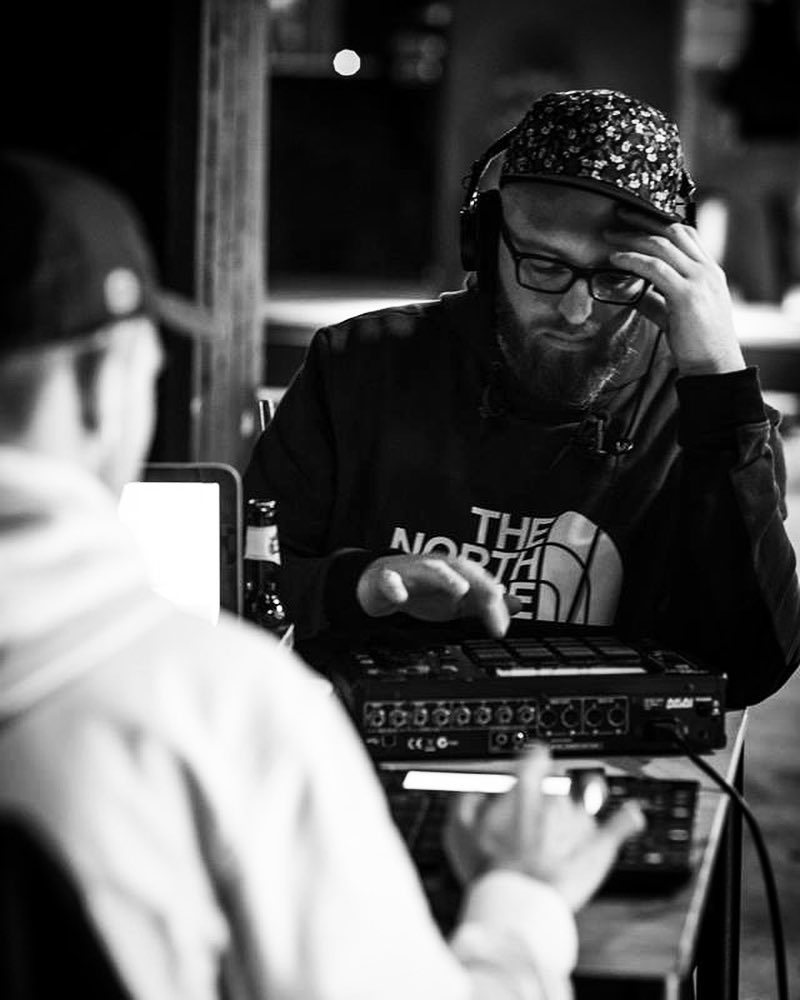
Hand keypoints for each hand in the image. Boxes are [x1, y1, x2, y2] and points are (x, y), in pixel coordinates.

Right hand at [356, 553, 519, 636]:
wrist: (379, 585)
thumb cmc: (420, 590)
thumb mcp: (456, 601)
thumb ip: (484, 603)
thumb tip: (517, 605)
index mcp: (454, 573)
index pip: (480, 582)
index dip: (494, 603)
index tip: (502, 628)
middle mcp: (436, 568)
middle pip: (461, 570)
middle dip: (479, 583)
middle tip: (493, 599)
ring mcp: (410, 571)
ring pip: (430, 569)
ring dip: (446, 577)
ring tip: (460, 589)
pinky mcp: (386, 579)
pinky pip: (388, 580)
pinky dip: (394, 585)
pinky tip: (399, 595)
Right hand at [443, 744, 645, 911]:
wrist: (517, 904)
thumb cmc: (488, 869)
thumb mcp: (458, 828)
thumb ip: (468, 799)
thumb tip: (477, 788)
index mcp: (523, 792)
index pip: (535, 758)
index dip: (533, 757)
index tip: (533, 760)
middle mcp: (554, 801)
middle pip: (561, 776)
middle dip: (554, 781)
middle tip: (547, 795)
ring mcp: (579, 823)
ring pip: (585, 798)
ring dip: (581, 799)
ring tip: (579, 803)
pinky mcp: (598, 847)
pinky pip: (619, 826)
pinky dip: (626, 819)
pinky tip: (631, 813)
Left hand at [606, 206, 745, 376]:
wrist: (713, 366)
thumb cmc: (697, 345)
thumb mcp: (677, 316)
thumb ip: (659, 302)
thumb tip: (638, 296)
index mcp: (709, 272)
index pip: (686, 235)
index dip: (659, 223)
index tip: (636, 219)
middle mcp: (707, 271)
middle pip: (673, 231)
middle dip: (644, 220)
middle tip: (618, 213)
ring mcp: (699, 280)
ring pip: (662, 245)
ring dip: (632, 237)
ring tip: (610, 234)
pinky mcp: (686, 294)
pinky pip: (654, 268)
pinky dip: (632, 259)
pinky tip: (615, 258)